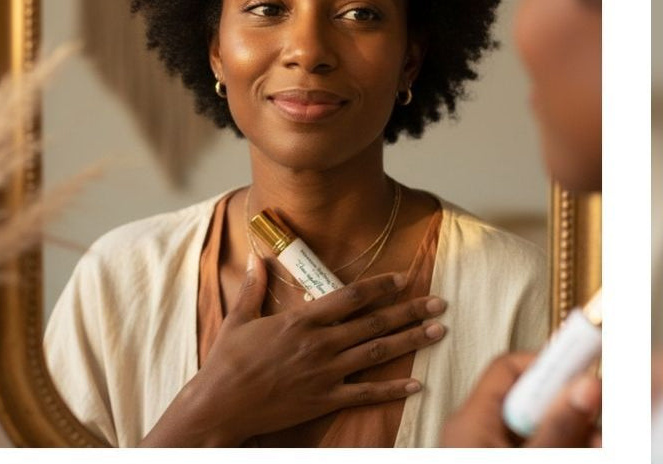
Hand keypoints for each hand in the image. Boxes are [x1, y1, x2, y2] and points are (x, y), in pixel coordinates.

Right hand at [141, 254, 447, 446]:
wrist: (222, 404)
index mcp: (302, 319)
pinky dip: (393, 389)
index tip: (402, 278)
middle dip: (410, 310)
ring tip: (437, 332)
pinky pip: (366, 393)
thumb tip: (257, 257)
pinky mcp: (325, 400)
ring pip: (377, 353)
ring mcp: (326, 373)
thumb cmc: (228, 361)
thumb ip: (253, 287)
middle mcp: (320, 343)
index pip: (351, 297)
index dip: (380, 286)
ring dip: (410, 341)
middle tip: (439, 303)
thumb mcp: (240, 318)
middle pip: (374, 323)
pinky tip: (416, 384)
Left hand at [440, 352, 600, 447]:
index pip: (507, 368)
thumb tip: (588, 384)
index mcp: (469, 420)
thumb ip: (556, 428)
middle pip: (528, 402)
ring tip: (598, 445)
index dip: (546, 365)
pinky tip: (583, 450)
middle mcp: (474, 431)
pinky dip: (557, 446)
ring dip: (571, 434)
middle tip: (600, 431)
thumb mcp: (529, 458)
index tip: (585, 370)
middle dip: (568, 412)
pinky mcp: (494, 458)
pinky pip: (531, 445)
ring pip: (536, 429)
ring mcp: (485, 448)